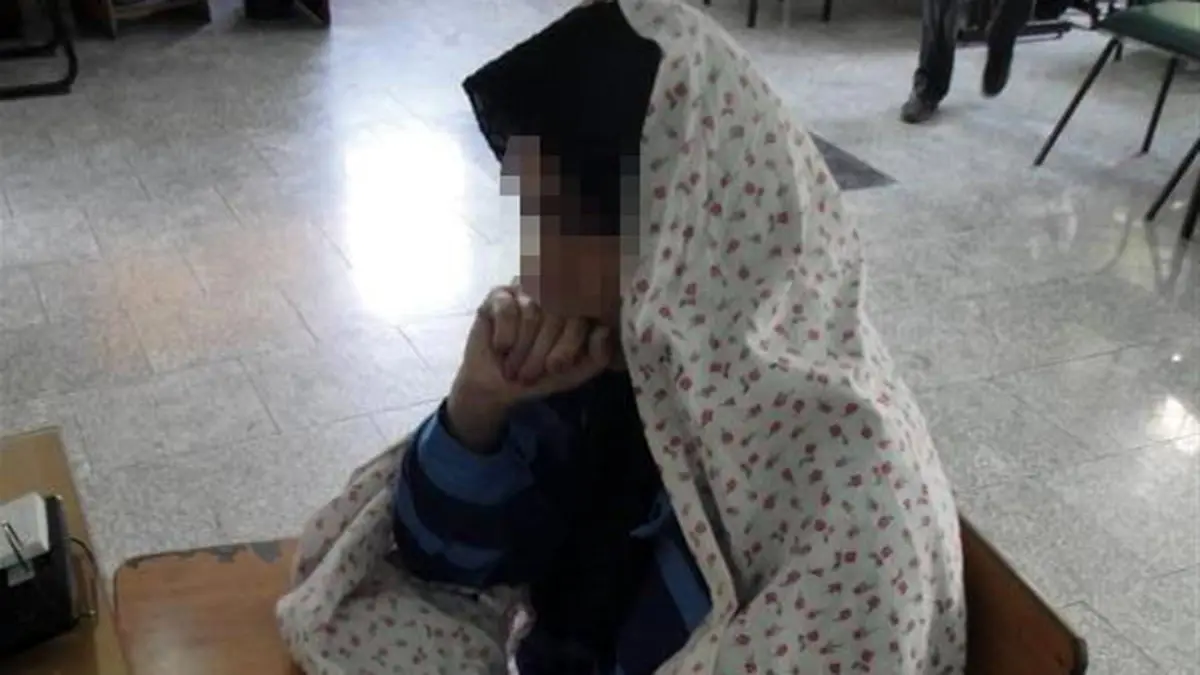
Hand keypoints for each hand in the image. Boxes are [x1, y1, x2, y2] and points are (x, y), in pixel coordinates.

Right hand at [445, 286, 612, 451]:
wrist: (498, 386)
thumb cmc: (541, 375)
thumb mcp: (577, 372)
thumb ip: (599, 355)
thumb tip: (603, 331)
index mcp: (581, 309)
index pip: (587, 310)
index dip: (570, 343)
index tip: (555, 367)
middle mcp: (557, 293)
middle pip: (559, 314)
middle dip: (543, 352)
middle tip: (530, 375)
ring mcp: (529, 290)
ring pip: (533, 313)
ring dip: (521, 349)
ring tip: (514, 367)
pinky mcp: (500, 294)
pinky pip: (508, 311)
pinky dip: (504, 337)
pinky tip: (501, 348)